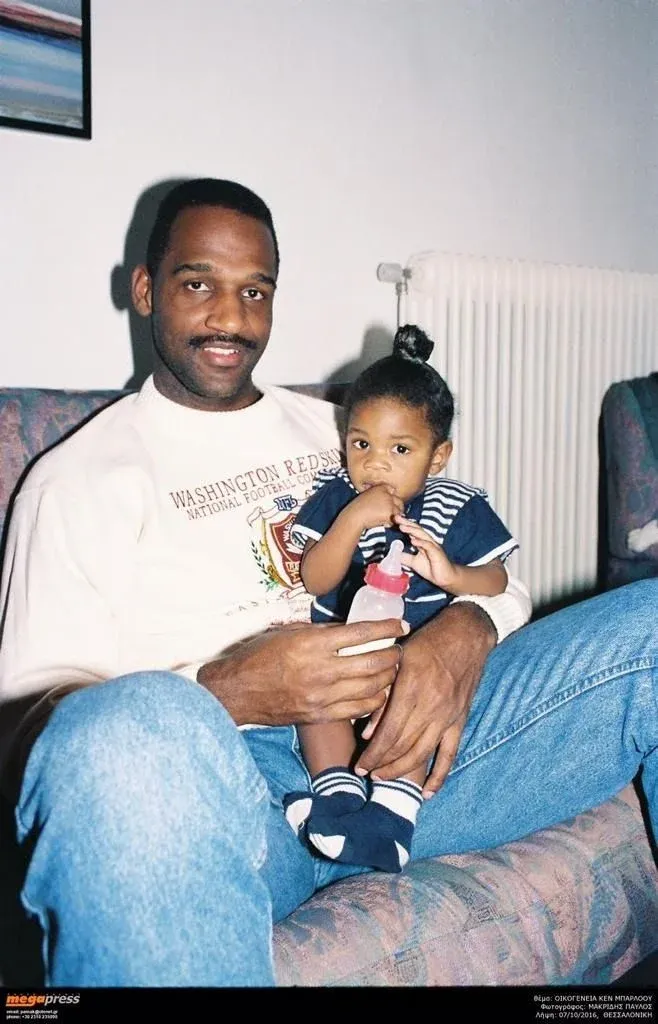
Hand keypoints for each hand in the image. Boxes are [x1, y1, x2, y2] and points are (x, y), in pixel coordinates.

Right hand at [197, 618, 407, 726]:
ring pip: (372, 688)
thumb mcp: (289, 633)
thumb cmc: (259, 656)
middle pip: (374, 662)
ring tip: (391, 669)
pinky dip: (374, 700)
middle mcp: (322, 670)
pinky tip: (377, 692)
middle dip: (393, 654)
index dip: (386, 628)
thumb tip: (351, 630)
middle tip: (399, 649)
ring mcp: (322, 696)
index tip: (399, 625)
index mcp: (313, 644)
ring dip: (388, 677)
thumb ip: (321, 632)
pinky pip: (359, 709)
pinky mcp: (320, 716)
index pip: (362, 633)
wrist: (237, 691)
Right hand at [348, 484, 403, 531]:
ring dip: (394, 516)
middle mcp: (387, 493)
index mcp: (380, 488)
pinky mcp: (390, 512)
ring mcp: (389, 503)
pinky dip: (390, 523)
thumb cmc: (357, 509)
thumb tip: (384, 503)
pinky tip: (383, 523)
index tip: (390, 503)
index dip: (392, 498)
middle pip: (399, 501)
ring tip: (385, 520)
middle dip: (397, 508)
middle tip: (393, 514)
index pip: (392, 490)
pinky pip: (395, 519)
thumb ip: (377, 497)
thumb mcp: (366, 496)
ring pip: (398, 511)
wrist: (354, 516)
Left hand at [354, 603, 495, 797]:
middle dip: (382, 764)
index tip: (360, 764)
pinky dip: (439, 775)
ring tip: (384, 777)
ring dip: (402, 771)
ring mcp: (448, 716)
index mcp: (412, 689)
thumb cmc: (426, 643)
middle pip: (404, 747)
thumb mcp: (398, 659)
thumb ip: (383, 694)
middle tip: (365, 772)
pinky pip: (450, 753)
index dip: (373, 753)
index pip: (390, 733)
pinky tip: (428, 792)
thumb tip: (366, 731)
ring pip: (423, 754)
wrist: (466, 635)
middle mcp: (431, 706)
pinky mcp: (460, 720)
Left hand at [396, 516, 457, 589]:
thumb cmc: (431, 568)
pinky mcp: (437, 554)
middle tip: (396, 517)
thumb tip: (393, 554)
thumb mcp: (413, 562)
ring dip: (412, 530)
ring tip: (402, 526)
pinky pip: (429, 546)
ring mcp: (433, 546)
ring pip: (422, 535)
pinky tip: (413, 541)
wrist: (446, 577)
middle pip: (416, 529)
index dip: (404, 524)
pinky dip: (421, 543)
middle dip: (406, 523)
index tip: (394, 519)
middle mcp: (427, 541)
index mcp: (422, 542)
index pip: (412, 530)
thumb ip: (404, 557)